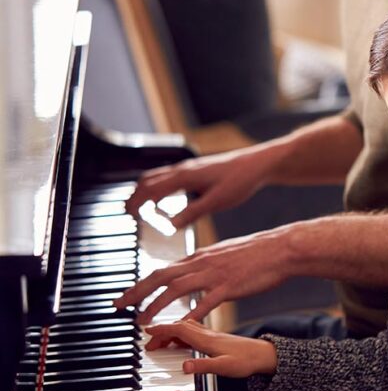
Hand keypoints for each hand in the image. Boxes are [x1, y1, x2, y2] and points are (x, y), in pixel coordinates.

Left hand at [114, 226, 293, 322]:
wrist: (280, 248)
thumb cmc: (256, 253)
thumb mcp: (224, 254)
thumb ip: (206, 264)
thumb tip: (192, 270)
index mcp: (199, 256)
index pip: (163, 270)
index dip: (142, 283)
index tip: (128, 296)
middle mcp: (201, 263)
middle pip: (160, 276)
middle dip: (136, 291)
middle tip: (119, 305)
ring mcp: (214, 274)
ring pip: (176, 289)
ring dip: (156, 304)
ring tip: (142, 319)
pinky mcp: (229, 286)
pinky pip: (206, 301)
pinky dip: (191, 313)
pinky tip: (181, 325)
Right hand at [125, 147, 269, 228]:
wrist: (257, 164)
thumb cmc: (240, 181)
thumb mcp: (216, 201)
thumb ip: (192, 213)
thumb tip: (170, 225)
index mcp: (184, 176)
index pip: (151, 189)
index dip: (137, 202)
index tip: (128, 215)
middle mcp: (183, 169)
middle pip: (149, 180)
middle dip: (135, 195)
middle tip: (127, 212)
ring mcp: (189, 168)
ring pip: (158, 176)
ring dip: (145, 190)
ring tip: (140, 206)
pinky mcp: (197, 170)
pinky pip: (169, 177)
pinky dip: (158, 187)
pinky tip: (164, 199)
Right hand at [144, 319, 277, 376]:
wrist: (264, 355)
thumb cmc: (246, 361)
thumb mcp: (224, 367)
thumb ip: (203, 366)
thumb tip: (184, 366)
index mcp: (207, 339)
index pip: (179, 329)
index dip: (161, 329)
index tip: (146, 331)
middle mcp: (207, 333)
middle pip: (178, 327)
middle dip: (161, 332)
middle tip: (149, 343)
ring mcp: (211, 334)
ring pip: (185, 328)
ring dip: (170, 333)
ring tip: (159, 343)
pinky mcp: (215, 338)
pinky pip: (193, 332)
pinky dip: (181, 335)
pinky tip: (180, 342)